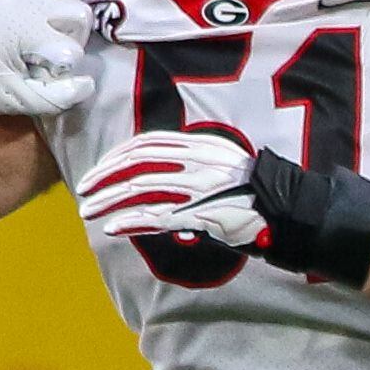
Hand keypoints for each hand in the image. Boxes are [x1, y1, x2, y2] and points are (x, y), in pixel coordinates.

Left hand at [0, 0, 96, 118]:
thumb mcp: (11, 98)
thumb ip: (55, 96)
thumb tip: (86, 84)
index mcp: (32, 32)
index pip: (74, 51)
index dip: (66, 70)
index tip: (45, 78)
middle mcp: (31, 2)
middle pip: (80, 16)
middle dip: (73, 38)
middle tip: (52, 56)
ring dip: (66, 11)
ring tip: (48, 32)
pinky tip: (42, 7)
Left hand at [74, 127, 266, 250]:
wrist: (286, 210)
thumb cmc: (253, 192)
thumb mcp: (222, 165)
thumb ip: (192, 164)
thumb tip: (159, 177)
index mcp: (200, 146)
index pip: (148, 143)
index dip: (118, 155)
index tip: (100, 168)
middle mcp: (197, 161)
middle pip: (138, 163)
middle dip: (104, 175)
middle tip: (83, 189)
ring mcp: (198, 188)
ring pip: (141, 189)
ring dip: (109, 200)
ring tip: (88, 211)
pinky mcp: (201, 214)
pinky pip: (157, 216)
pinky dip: (131, 221)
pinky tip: (111, 227)